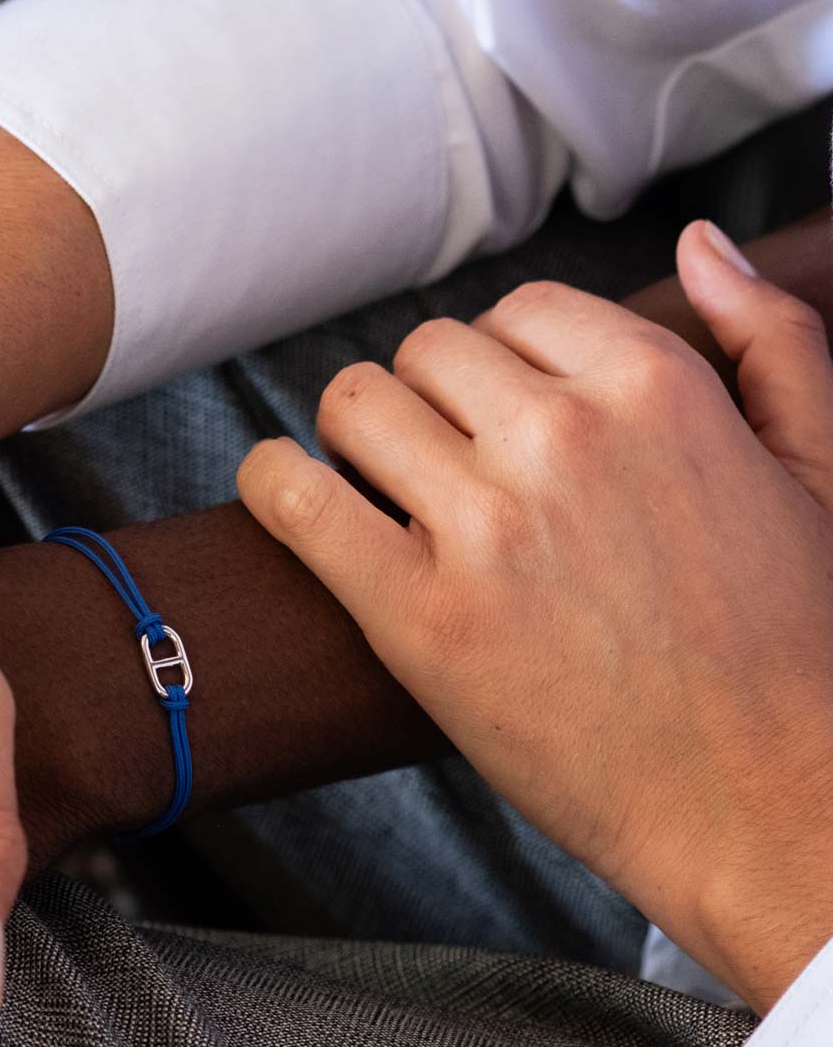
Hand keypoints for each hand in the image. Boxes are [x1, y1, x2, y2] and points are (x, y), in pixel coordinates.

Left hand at [238, 220, 832, 1012]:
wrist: (759, 802)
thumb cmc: (793, 646)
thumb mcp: (822, 469)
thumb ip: (769, 339)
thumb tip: (697, 244)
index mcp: (654, 386)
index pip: (516, 312)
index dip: (500, 367)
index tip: (499, 420)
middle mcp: (560, 438)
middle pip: (425, 353)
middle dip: (428, 400)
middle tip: (443, 466)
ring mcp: (481, 527)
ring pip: (352, 406)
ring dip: (357, 438)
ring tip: (382, 488)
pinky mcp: (414, 616)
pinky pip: (293, 498)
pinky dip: (270, 482)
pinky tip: (283, 489)